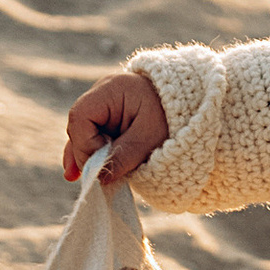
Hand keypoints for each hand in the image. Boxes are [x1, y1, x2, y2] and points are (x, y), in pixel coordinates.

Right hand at [63, 69, 169, 183]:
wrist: (190, 104)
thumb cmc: (172, 117)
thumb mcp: (151, 138)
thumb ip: (124, 156)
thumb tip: (100, 178)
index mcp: (110, 90)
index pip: (81, 116)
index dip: (85, 143)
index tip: (99, 165)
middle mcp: (101, 94)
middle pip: (79, 126)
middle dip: (84, 153)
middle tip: (92, 179)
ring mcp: (103, 107)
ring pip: (84, 133)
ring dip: (85, 156)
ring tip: (79, 179)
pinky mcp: (108, 119)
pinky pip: (93, 136)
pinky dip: (91, 154)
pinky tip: (79, 173)